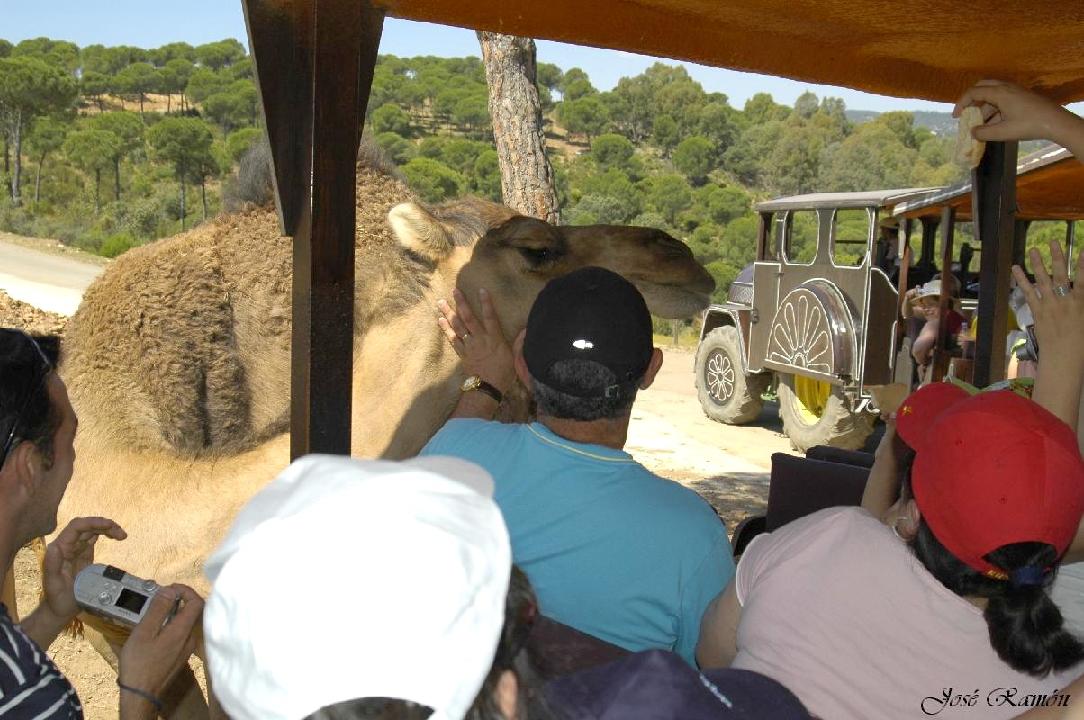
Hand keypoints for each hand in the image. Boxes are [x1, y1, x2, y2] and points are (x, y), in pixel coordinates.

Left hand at [42, 517, 125, 623]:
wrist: (61, 609)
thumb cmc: (57, 598)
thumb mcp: (53, 584)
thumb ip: (51, 565)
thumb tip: (54, 546)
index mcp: (60, 549)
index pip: (76, 527)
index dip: (93, 522)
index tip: (111, 526)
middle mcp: (67, 546)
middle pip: (86, 526)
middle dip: (104, 525)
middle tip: (122, 534)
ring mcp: (76, 549)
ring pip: (91, 530)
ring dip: (107, 528)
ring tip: (122, 535)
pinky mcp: (83, 554)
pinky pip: (94, 538)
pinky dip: (105, 535)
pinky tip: (115, 537)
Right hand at [119, 585, 202, 700]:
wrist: (141, 694)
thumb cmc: (139, 663)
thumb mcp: (144, 632)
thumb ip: (158, 609)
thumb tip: (170, 590)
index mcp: (183, 630)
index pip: (197, 601)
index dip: (186, 590)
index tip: (169, 588)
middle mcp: (190, 639)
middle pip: (194, 611)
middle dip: (180, 599)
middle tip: (162, 597)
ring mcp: (187, 649)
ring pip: (188, 623)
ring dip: (176, 612)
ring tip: (158, 610)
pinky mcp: (181, 656)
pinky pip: (183, 633)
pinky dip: (174, 624)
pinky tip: (159, 628)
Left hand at [437, 287, 515, 394]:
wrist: (487, 389)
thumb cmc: (504, 374)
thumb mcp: (515, 358)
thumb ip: (519, 343)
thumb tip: (527, 330)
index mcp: (494, 338)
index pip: (490, 316)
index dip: (486, 303)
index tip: (481, 290)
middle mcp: (480, 339)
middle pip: (469, 318)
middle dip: (461, 303)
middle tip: (454, 290)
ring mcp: (469, 346)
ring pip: (457, 326)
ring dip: (449, 313)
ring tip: (441, 302)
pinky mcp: (462, 353)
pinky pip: (452, 339)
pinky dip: (446, 329)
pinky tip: (440, 320)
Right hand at [953, 80, 1079, 144]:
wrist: (1055, 122)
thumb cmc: (1028, 125)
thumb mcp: (1003, 132)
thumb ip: (983, 133)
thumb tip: (972, 132)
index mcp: (999, 93)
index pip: (973, 93)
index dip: (961, 104)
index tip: (956, 117)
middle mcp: (1006, 88)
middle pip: (982, 87)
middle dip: (971, 100)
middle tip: (966, 113)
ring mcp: (1015, 91)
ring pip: (992, 94)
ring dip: (983, 107)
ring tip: (980, 125)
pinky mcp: (1021, 96)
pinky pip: (1002, 98)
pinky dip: (994, 109)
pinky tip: (994, 123)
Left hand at [1012, 240, 1083, 367]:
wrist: (1064, 357)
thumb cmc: (1080, 344)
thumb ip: (1080, 306)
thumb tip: (1076, 293)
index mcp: (1081, 303)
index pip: (1083, 279)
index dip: (1083, 264)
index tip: (1082, 250)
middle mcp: (1065, 301)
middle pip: (1061, 274)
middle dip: (1058, 256)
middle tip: (1053, 241)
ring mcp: (1050, 305)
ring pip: (1043, 280)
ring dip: (1038, 264)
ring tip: (1033, 249)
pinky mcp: (1038, 312)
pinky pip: (1029, 293)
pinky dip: (1022, 280)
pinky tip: (1016, 269)